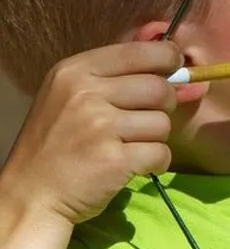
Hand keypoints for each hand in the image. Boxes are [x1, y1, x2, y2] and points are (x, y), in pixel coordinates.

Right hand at [0, 41, 181, 226]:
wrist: (30, 197)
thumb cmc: (56, 145)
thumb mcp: (71, 96)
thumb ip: (117, 77)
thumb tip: (180, 66)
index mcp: (75, 72)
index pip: (141, 52)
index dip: (167, 59)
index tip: (172, 70)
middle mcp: (86, 94)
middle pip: (160, 88)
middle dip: (163, 106)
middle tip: (142, 122)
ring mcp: (100, 127)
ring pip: (163, 123)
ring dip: (155, 138)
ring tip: (129, 147)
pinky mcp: (114, 159)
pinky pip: (161, 153)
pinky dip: (155, 163)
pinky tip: (134, 166)